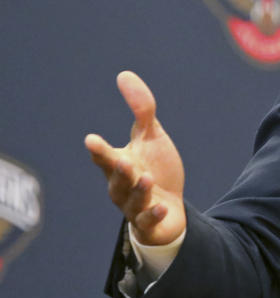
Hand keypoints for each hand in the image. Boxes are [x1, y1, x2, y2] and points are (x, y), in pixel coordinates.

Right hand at [85, 71, 185, 245]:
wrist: (170, 209)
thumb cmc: (155, 169)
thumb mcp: (151, 137)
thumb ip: (141, 109)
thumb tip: (124, 74)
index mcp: (119, 164)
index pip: (105, 156)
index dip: (99, 149)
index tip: (91, 139)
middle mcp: (121, 186)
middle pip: (117, 178)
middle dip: (118, 170)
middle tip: (122, 160)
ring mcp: (135, 206)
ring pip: (132, 199)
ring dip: (139, 190)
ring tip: (147, 178)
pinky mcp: (150, 222)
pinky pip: (149, 221)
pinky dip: (154, 215)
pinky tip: (162, 207)